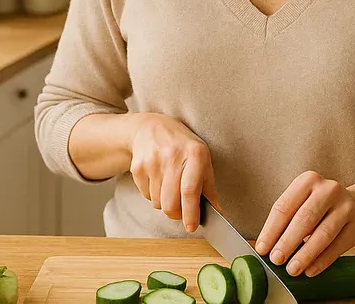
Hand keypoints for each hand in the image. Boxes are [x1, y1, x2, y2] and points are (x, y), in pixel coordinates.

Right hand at [129, 113, 219, 232]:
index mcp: (194, 154)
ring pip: (157, 203)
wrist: (152, 127)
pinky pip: (146, 195)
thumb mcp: (202, 159)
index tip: (191, 227)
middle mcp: (172, 157)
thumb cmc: (183, 146)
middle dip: (176, 214)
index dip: (191, 212)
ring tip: (169, 187)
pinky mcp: (138, 166)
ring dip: (164, 203)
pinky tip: (157, 179)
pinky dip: (153, 194)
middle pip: (170, 203)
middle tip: (180, 211)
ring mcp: (152, 161)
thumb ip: (208, 187)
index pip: (190, 190)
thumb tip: (216, 212)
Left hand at [254, 171, 354, 277]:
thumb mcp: (303, 203)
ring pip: (323, 234)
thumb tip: (266, 248)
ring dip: (305, 254)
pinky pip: (337, 246)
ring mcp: (346, 206)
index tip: (262, 249)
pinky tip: (310, 270)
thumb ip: (286, 221)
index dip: (271, 230)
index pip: (284, 206)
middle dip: (287, 242)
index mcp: (308, 180)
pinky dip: (322, 261)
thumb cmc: (321, 207)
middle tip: (276, 260)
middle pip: (304, 219)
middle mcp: (328, 190)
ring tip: (292, 269)